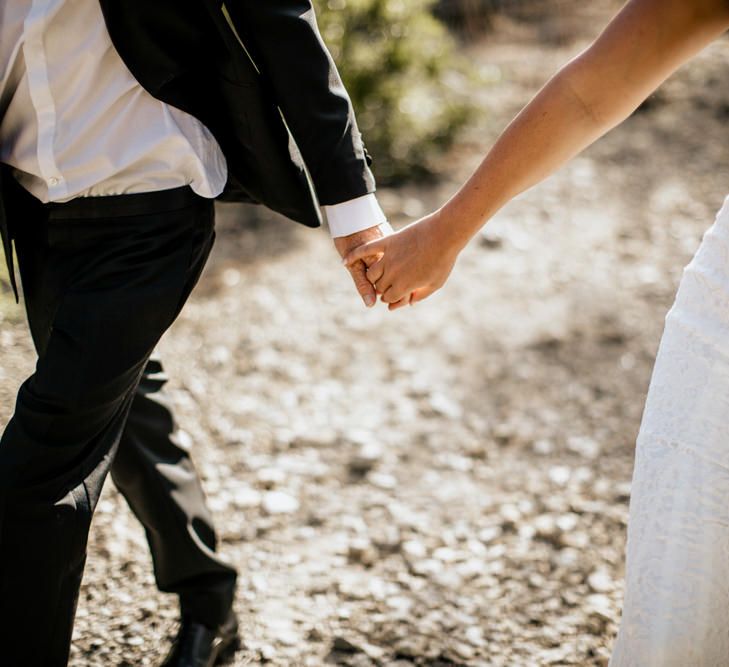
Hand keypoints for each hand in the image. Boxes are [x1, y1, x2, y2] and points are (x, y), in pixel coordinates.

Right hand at [343, 211, 458, 310]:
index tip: (399, 293)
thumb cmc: (443, 260)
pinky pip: (365, 250)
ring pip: (371, 274)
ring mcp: (388, 258)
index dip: (393, 298)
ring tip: (381, 274)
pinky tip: (345, 261)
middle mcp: (392, 275)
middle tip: (394, 282)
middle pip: (379, 287)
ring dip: (374, 276)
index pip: (388, 299)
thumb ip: (420, 295)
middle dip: (385, 288)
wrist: (444, 233)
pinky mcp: (387, 242)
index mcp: (404, 287)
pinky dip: (353, 256)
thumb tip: (407, 303)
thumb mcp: (435, 283)